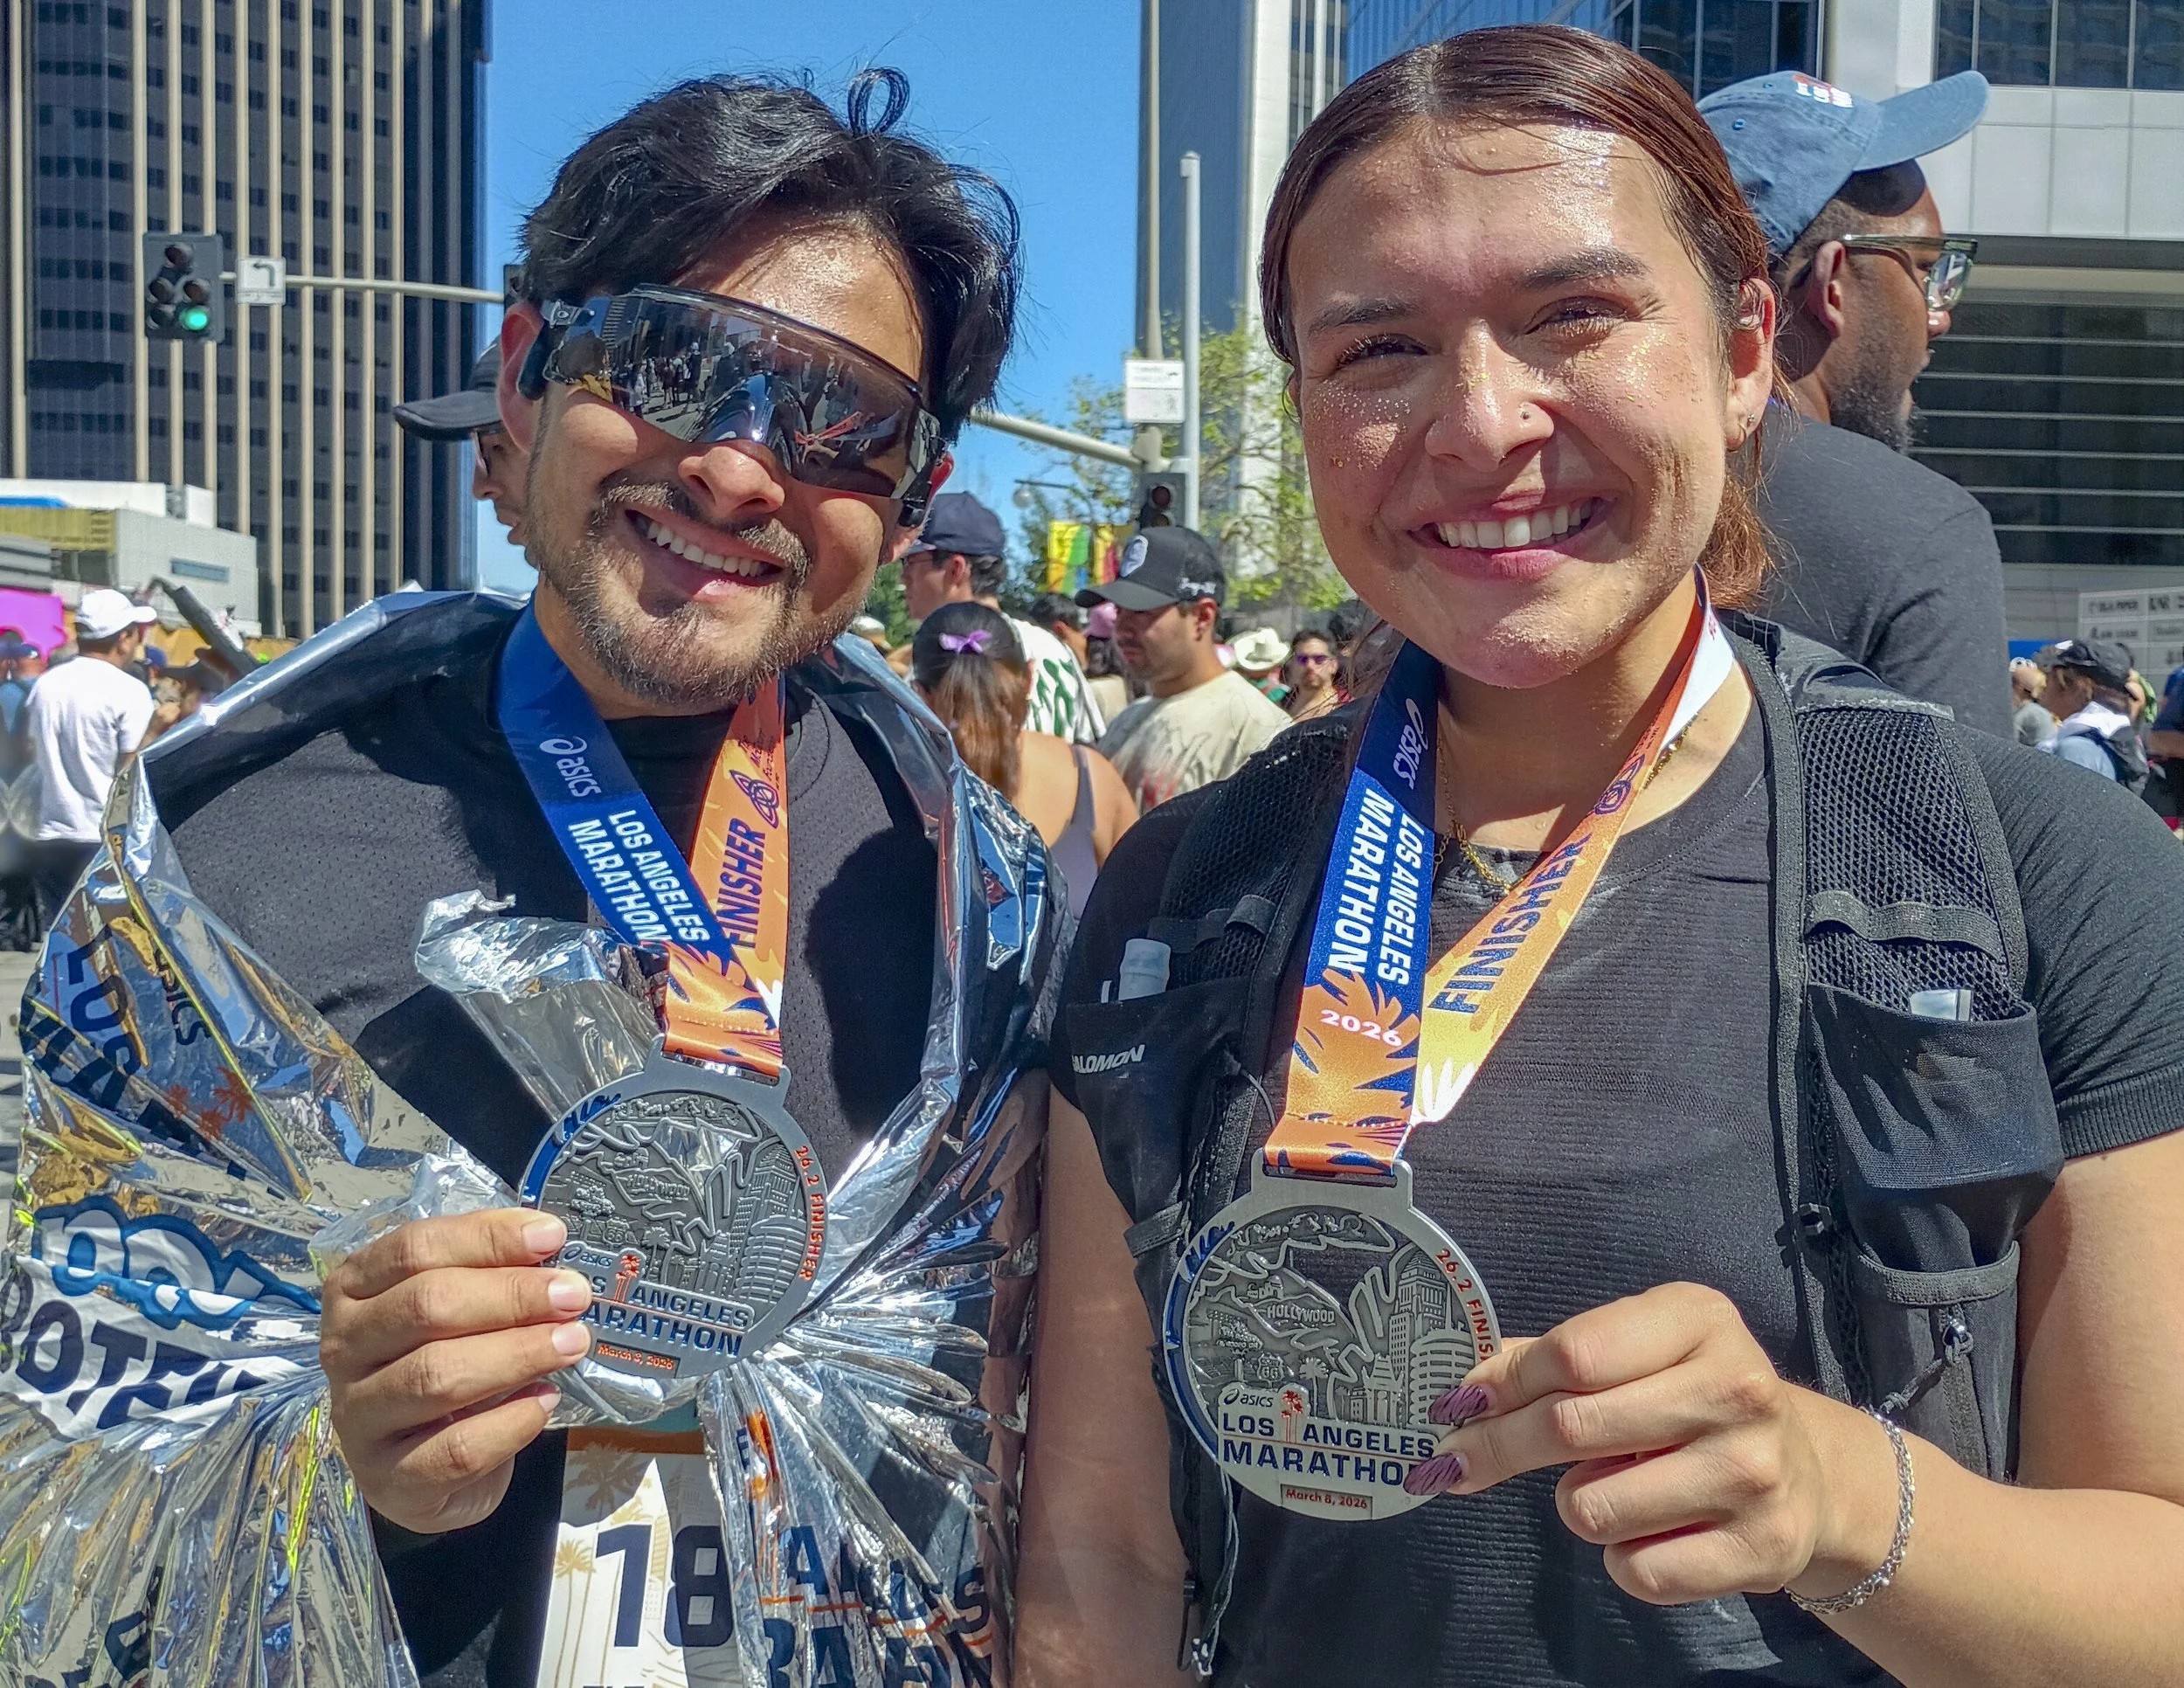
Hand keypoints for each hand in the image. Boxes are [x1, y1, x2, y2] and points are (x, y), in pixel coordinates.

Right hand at [319, 1209, 592, 1533]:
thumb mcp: (458, 1309)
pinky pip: (455, 1450)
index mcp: (354, 1289)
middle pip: (425, 1307)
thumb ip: (490, 1273)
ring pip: (436, 1376)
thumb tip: (548, 1244)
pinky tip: (546, 1400)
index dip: (488, 1239)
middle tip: (573, 1297)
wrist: (424, 1467)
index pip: (415, 1249)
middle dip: (511, 1297)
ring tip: (572, 1343)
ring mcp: (357, 1418)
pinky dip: (510, 1423)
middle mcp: (343, 1349)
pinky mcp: (388, 1478)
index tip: (552, 1237)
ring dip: (517, 1354)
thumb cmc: (443, 1362)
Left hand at [1407, 1282, 1898, 1606]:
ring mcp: (1755, 1473)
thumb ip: (1549, 1361)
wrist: (1809, 1474)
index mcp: (1699, 1320)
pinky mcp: (1762, 1549)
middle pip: (1570, 1427)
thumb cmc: (1692, 1398)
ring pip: (1591, 1507)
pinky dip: (1622, 1557)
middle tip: (1463, 1460)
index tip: (1458, 1406)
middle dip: (1500, 1447)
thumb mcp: (1636, 1350)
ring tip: (1617, 1485)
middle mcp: (1737, 1389)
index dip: (1503, 1385)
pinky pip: (1635, 1570)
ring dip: (1579, 1502)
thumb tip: (1464, 1395)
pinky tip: (1654, 1530)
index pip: (1570, 1355)